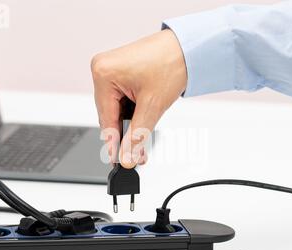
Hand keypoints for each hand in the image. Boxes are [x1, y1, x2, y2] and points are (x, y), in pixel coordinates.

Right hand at [91, 29, 186, 167]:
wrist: (188, 47)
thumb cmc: (171, 63)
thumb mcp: (152, 106)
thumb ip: (137, 136)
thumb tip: (126, 156)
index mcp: (104, 73)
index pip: (106, 118)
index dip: (112, 143)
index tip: (117, 161)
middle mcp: (102, 69)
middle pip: (109, 115)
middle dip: (125, 135)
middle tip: (134, 155)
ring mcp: (111, 69)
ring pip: (116, 109)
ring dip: (130, 124)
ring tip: (143, 137)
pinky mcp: (120, 71)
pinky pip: (121, 99)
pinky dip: (132, 111)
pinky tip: (143, 118)